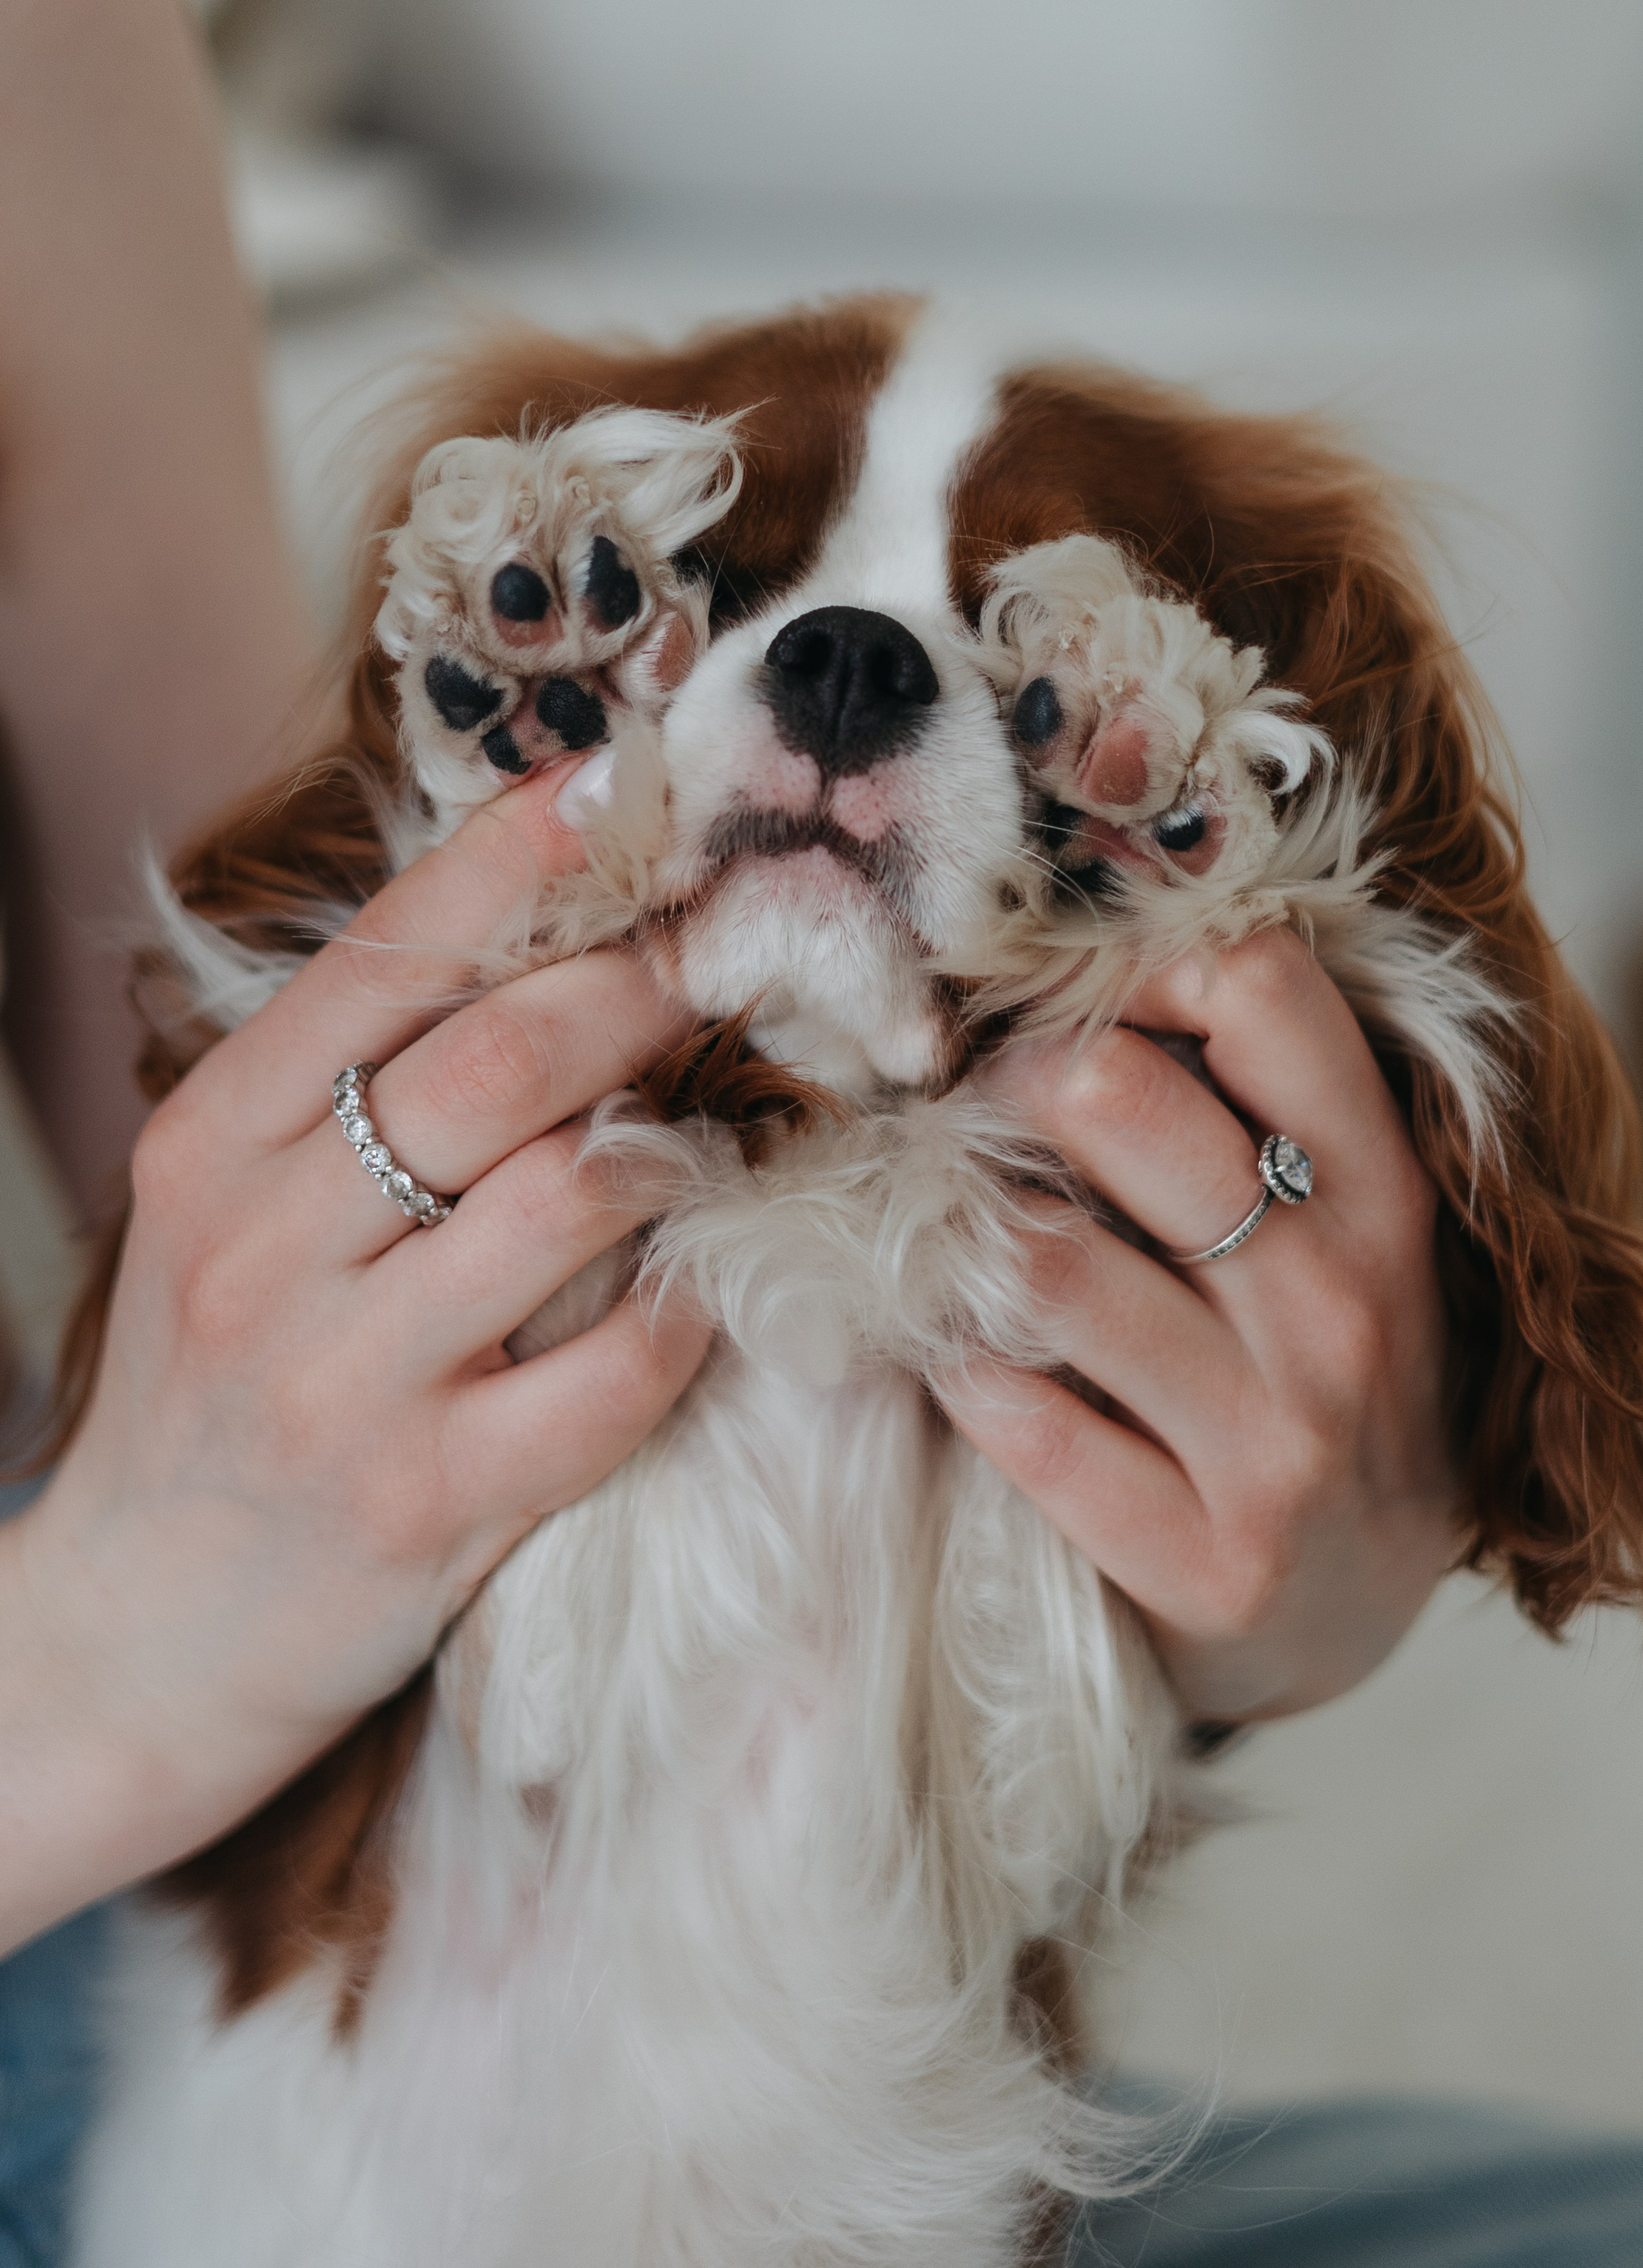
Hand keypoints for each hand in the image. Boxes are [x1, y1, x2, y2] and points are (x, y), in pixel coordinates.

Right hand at [0, 764, 707, 1951]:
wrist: (130, 1636)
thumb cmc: (220, 1383)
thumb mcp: (230, 1206)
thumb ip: (352, 1081)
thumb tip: (533, 924)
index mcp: (214, 1143)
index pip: (384, 960)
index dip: (518, 860)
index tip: (621, 784)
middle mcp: (267, 1246)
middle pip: (504, 1059)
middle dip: (646, 982)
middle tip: (735, 948)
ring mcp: (348, 1380)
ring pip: (575, 1198)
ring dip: (680, 1144)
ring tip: (712, 1127)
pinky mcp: (432, 1504)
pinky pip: (615, 1373)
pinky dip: (687, 1314)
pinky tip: (699, 1290)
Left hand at [944, 929, 1456, 1724]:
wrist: (1350, 1622)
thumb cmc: (1313, 1377)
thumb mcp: (1339, 1230)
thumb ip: (1249, 1108)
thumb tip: (1070, 972)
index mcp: (1383, 1191)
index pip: (1260, 985)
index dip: (1133, 966)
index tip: (1074, 1010)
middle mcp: (1342, 1303)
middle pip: (1115, 1097)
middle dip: (1010, 1084)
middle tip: (981, 1117)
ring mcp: (1279, 1442)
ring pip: (1051, 1265)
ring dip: (964, 1233)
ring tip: (954, 1233)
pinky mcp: (1205, 1564)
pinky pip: (1024, 1429)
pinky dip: (963, 1375)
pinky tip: (967, 1361)